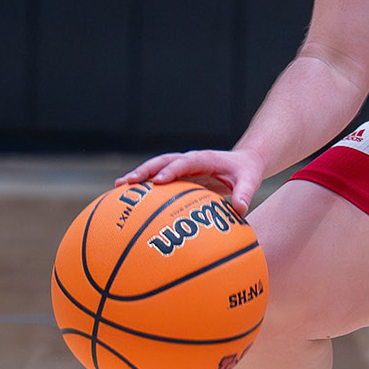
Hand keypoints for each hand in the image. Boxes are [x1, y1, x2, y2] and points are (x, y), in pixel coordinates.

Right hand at [116, 148, 266, 215]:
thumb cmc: (246, 172)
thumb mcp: (250, 180)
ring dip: (138, 176)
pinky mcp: (178, 175)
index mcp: (205, 158)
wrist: (243, 162)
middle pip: (164, 161)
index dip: (172, 170)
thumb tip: (240, 209)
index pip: (185, 162)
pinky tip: (126, 198)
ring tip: (118, 187)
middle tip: (128, 182)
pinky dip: (143, 186)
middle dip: (146, 170)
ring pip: (156, 168)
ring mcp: (182, 166)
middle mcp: (190, 160)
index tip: (159, 180)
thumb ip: (245, 193)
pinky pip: (157, 178)